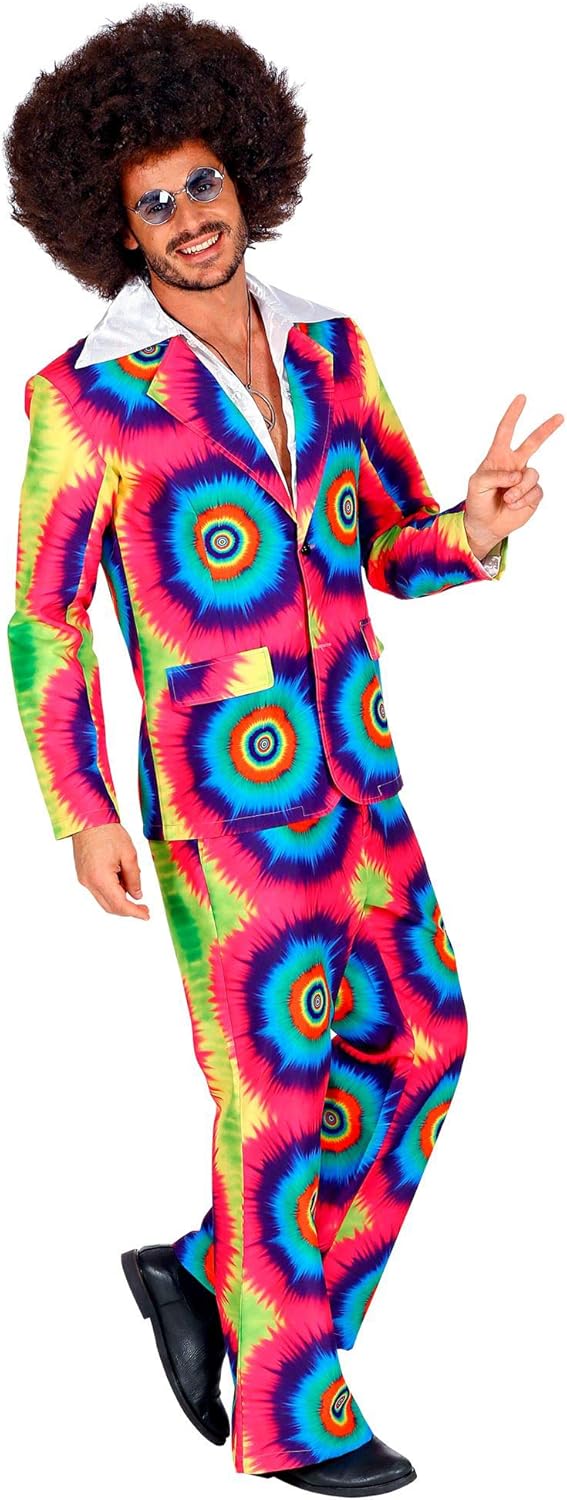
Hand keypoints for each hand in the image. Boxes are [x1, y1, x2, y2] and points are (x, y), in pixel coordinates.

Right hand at [72, 823, 149, 918]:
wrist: (88, 818)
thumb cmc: (108, 831)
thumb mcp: (129, 855)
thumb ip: (134, 878)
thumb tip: (137, 895)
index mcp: (101, 878)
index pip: (120, 905)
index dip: (135, 913)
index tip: (146, 915)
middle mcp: (89, 882)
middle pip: (110, 907)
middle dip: (128, 910)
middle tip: (144, 908)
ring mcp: (84, 879)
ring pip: (104, 900)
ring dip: (120, 901)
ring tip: (134, 889)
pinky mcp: (83, 874)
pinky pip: (99, 890)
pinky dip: (112, 891)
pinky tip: (122, 882)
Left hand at [463, 394, 563, 557]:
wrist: (484, 524)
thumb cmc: (477, 501)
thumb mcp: (477, 485)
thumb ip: (495, 475)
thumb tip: (518, 474)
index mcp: (498, 457)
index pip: (506, 431)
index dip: (513, 415)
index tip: (522, 398)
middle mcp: (514, 464)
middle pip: (533, 442)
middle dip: (546, 429)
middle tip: (559, 417)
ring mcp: (524, 479)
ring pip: (532, 474)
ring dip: (519, 488)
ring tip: (507, 498)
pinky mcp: (532, 494)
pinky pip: (535, 491)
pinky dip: (523, 499)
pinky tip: (513, 505)